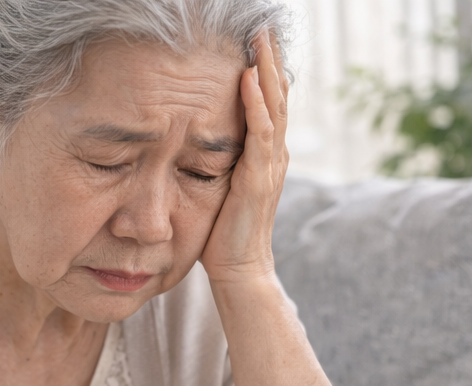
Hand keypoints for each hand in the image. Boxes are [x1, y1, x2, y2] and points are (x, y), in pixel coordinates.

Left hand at [199, 28, 287, 286]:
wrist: (239, 270)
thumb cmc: (224, 236)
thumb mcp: (219, 189)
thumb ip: (217, 165)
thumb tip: (195, 144)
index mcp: (264, 156)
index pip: (268, 105)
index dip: (263, 73)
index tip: (253, 44)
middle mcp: (274, 154)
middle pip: (276, 95)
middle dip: (269, 60)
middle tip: (263, 28)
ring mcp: (270, 165)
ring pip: (273, 106)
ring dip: (266, 70)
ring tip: (259, 40)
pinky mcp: (258, 178)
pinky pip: (260, 132)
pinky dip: (254, 103)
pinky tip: (247, 78)